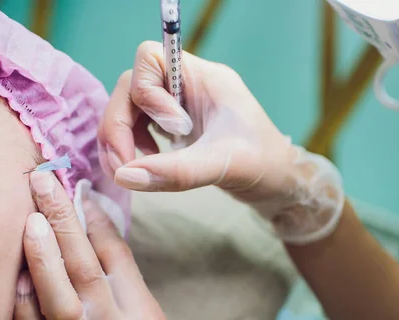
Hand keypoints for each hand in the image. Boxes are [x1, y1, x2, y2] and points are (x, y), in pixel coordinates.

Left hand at [14, 171, 189, 319]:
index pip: (117, 257)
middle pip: (84, 266)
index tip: (80, 193)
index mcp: (145, 317)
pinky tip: (17, 279)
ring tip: (30, 219)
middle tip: (45, 183)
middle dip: (62, 220)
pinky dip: (24, 307)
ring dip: (41, 255)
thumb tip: (98, 243)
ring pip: (58, 298)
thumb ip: (129, 287)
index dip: (97, 220)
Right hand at [98, 41, 344, 244]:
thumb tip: (124, 176)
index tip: (174, 131)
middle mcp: (188, 86)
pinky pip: (138, 126)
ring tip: (131, 170)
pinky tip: (146, 167)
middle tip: (124, 166)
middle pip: (131, 86)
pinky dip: (132, 147)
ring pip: (129, 108)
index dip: (147, 94)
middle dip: (119, 124)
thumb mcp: (222, 166)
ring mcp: (179, 106)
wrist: (280, 182)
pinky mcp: (176, 126)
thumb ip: (176, 171)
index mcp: (204, 78)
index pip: (150, 58)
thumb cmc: (263, 166)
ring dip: (120, 138)